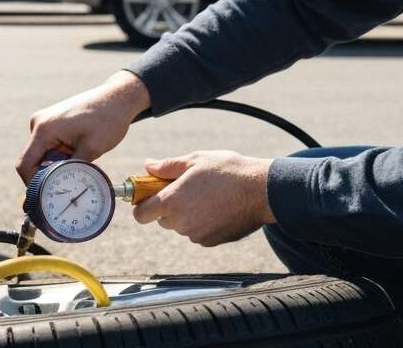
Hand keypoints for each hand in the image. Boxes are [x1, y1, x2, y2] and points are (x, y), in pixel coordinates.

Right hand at [16, 70, 150, 183]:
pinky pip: (49, 145)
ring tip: (78, 164)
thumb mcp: (92, 148)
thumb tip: (63, 189)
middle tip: (68, 184)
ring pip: (42, 154)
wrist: (118, 97)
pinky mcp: (52, 122)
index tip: (46, 197)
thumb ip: (73, 169)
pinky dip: (60, 155)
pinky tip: (78, 154)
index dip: (32, 184)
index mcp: (43, 129)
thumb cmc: (107, 119)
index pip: (24, 165)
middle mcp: (39, 123)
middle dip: (47, 175)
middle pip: (32, 160)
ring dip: (55, 164)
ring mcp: (45, 121)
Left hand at [131, 150, 275, 246]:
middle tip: (185, 187)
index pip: (140, 215)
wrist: (261, 191)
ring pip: (181, 225)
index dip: (141, 205)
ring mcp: (196, 235)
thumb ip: (167, 166)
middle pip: (162, 219)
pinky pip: (197, 232)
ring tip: (206, 194)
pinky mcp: (211, 241)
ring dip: (187, 214)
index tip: (149, 195)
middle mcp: (181, 223)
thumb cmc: (228, 171)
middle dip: (169, 206)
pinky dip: (202, 222)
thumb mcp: (195, 160)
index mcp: (172, 202)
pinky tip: (217, 206)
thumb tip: (148, 166)